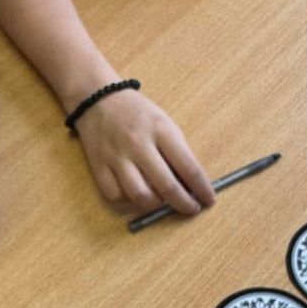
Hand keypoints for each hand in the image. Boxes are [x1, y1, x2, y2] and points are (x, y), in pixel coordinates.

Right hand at [74, 88, 214, 215]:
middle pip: (167, 187)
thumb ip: (178, 152)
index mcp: (161, 131)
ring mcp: (116, 156)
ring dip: (155, 205)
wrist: (97, 99)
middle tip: (191, 208)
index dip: (203, 189)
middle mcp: (139, 144)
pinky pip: (115, 196)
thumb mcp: (165, 124)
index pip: (189, 168)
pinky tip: (136, 194)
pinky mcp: (98, 166)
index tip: (209, 200)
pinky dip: (128, 201)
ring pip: (140, 196)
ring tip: (161, 200)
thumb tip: (192, 186)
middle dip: (184, 204)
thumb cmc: (137, 113)